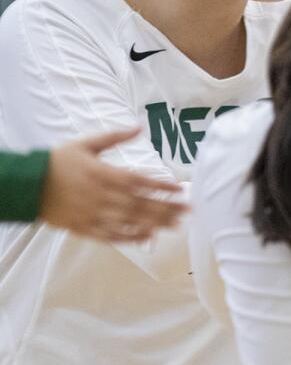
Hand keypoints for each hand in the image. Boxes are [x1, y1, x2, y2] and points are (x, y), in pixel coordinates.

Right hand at [40, 128, 186, 241]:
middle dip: (167, 207)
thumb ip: (114, 137)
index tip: (181, 189)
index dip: (162, 186)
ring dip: (156, 223)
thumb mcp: (86, 144)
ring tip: (177, 225)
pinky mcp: (85, 228)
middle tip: (189, 210)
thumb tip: (139, 126)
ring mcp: (94, 214)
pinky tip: (148, 238)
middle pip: (141, 203)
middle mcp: (101, 196)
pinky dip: (130, 238)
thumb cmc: (58, 162)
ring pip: (130, 221)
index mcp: (103, 174)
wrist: (27, 185)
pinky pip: (111, 236)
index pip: (140, 181)